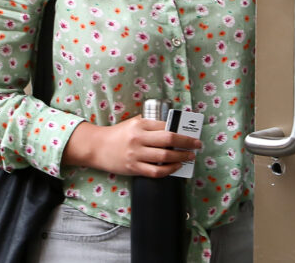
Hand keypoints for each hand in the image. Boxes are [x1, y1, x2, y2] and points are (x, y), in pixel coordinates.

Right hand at [62, 117, 201, 177]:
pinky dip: (169, 169)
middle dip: (187, 142)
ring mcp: (136, 154)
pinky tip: (176, 166)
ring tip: (189, 156)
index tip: (191, 133)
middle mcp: (138, 138)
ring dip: (181, 156)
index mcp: (139, 124)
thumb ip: (149, 124)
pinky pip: (156, 171)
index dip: (181, 130)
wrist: (97, 147)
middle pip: (169, 139)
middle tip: (197, 144)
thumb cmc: (117, 134)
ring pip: (165, 156)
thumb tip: (171, 126)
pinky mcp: (134, 168)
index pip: (165, 126)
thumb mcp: (132, 123)